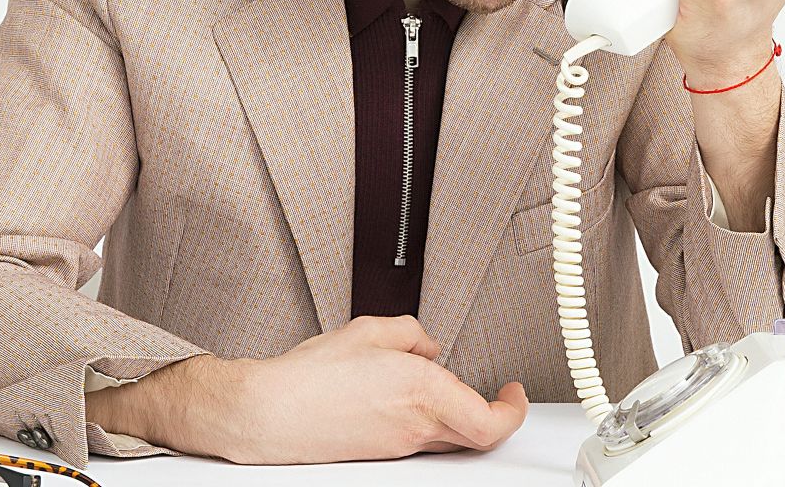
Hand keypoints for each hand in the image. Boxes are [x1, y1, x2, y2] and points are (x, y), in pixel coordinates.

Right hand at [220, 314, 527, 463]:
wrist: (270, 414)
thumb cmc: (310, 378)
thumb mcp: (368, 330)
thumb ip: (410, 333)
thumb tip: (427, 346)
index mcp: (423, 392)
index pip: (492, 421)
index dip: (513, 410)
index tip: (514, 393)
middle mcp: (417, 427)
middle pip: (478, 436)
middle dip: (493, 414)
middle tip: (497, 396)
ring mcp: (400, 446)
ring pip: (450, 438)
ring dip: (457, 415)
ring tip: (440, 386)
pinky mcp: (381, 453)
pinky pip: (420, 439)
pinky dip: (426, 420)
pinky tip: (403, 398)